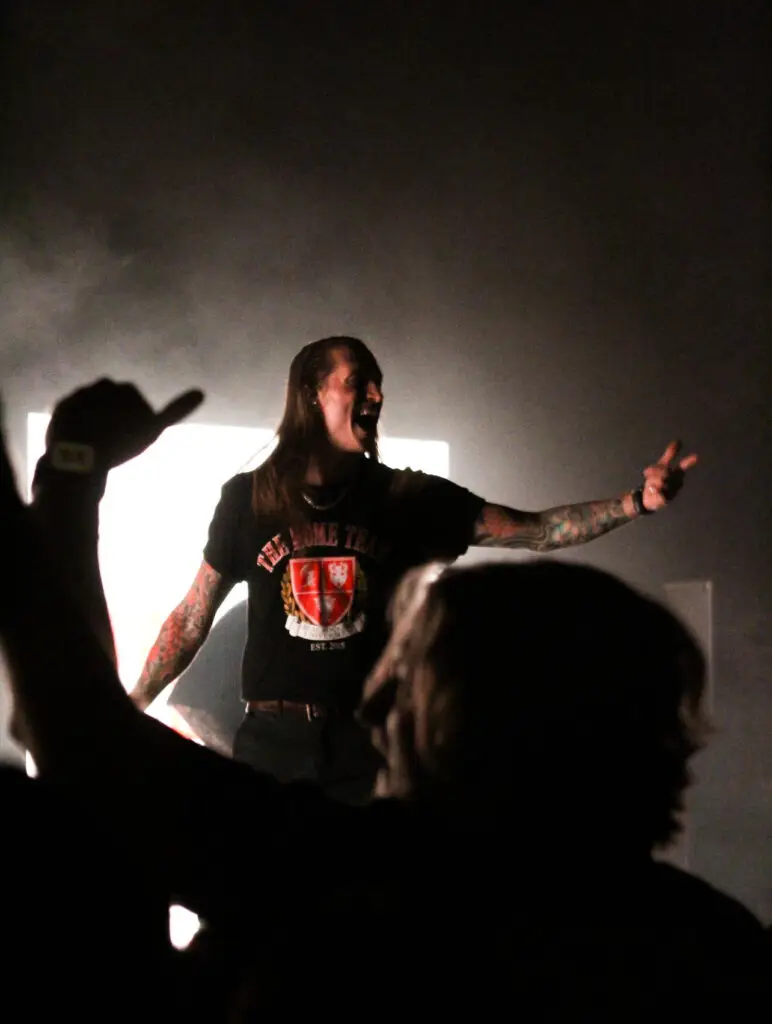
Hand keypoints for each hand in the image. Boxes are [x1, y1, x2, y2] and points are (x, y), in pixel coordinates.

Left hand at [46, 379, 204, 472]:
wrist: (79, 456)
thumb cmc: (120, 443)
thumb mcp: (153, 429)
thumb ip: (176, 411)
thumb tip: (201, 392)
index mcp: (122, 387)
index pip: (136, 402)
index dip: (138, 420)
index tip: (133, 436)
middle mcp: (99, 385)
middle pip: (114, 403)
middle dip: (115, 416)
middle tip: (115, 440)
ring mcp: (78, 395)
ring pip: (94, 407)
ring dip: (96, 419)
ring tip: (99, 443)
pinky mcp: (59, 408)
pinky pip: (73, 414)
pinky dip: (78, 424)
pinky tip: (82, 441)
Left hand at [641, 440, 697, 511]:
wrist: (647, 498)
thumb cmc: (656, 480)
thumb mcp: (661, 466)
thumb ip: (669, 455)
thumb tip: (677, 441)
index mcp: (677, 473)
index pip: (682, 466)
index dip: (688, 461)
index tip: (696, 456)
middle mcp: (677, 482)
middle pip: (665, 471)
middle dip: (655, 471)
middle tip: (648, 475)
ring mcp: (672, 491)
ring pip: (661, 481)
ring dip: (652, 481)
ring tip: (650, 485)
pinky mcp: (666, 500)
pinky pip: (659, 492)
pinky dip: (654, 490)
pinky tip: (652, 490)